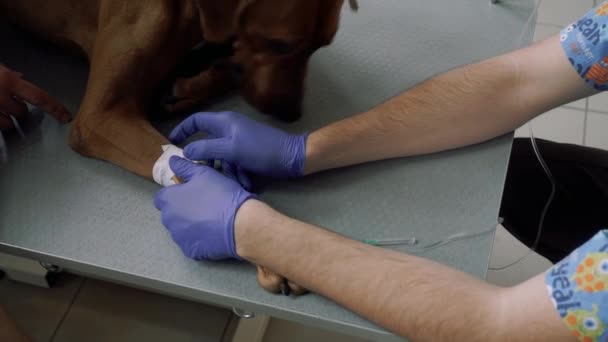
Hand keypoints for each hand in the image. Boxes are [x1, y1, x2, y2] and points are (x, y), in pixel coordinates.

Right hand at [0, 65, 70, 130]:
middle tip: (10, 101)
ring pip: (8, 124)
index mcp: (8, 80)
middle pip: (22, 112)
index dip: (54, 108)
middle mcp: (0, 96)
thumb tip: (20, 76)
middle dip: (20, 109)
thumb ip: (8, 75)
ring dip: (6, 118)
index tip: (66, 116)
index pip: (39, 97)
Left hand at [154, 156, 256, 259]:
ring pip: (180, 229)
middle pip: (170, 214)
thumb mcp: (204, 173)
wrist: (240, 224)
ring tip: (209, 219)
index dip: (174, 194)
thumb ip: (184, 167)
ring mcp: (179, 238)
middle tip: (202, 205)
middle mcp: (168, 221)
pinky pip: (190, 243)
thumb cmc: (221, 194)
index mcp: (168, 201)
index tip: (190, 193)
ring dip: (189, 224)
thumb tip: (171, 161)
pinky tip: (212, 233)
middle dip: (181, 210)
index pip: (161, 197)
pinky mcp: (190, 252)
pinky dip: (198, 239)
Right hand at [169, 111, 306, 179]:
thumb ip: (206, 148)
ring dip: (227, 172)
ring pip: (222, 159)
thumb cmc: (261, 150)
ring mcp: (240, 143)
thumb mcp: (231, 149)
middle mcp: (230, 130)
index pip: (196, 120)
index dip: (182, 130)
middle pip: (208, 145)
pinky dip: (239, 174)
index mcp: (224, 122)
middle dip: (209, 162)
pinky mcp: (248, 155)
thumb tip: (186, 152)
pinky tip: (247, 183)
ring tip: (235, 181)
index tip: (171, 143)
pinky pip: (235, 165)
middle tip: (203, 175)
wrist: (292, 159)